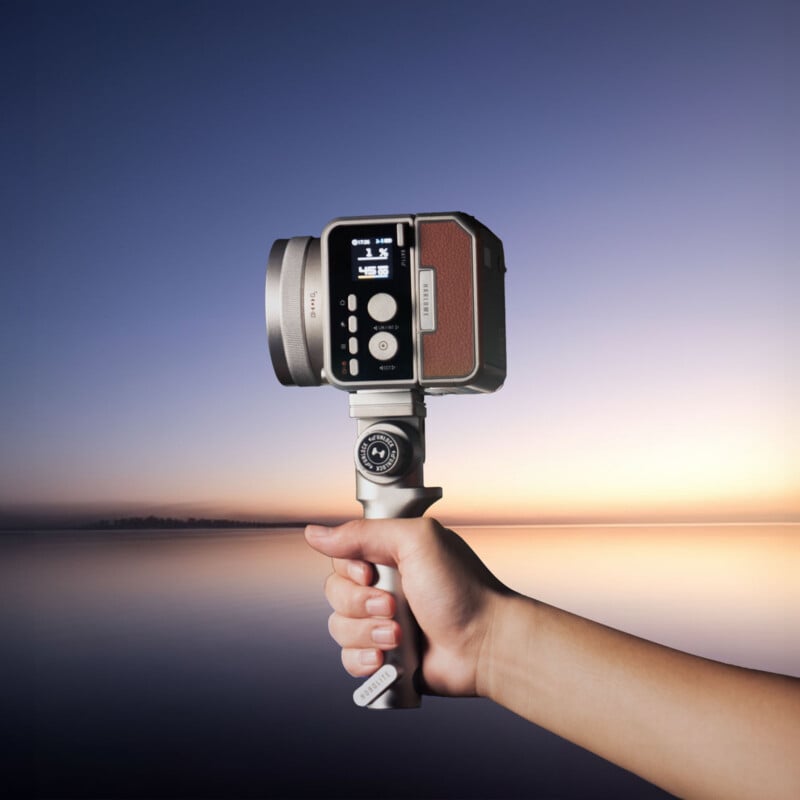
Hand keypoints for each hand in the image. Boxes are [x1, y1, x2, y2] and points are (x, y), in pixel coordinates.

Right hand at [304, 517, 509, 696]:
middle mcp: (383, 586)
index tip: (371, 572)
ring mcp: (383, 622)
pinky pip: (348, 659)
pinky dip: (365, 660)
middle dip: (360, 604)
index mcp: (390, 554)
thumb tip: (315, 533)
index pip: (341, 556)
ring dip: (367, 633)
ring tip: (400, 635)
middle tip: (393, 605)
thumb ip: (363, 533)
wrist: (485, 645)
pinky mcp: (384, 655)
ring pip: (339, 627)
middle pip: (335, 592)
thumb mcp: (415, 541)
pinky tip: (388, 657)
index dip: (350, 568)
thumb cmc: (462, 590)